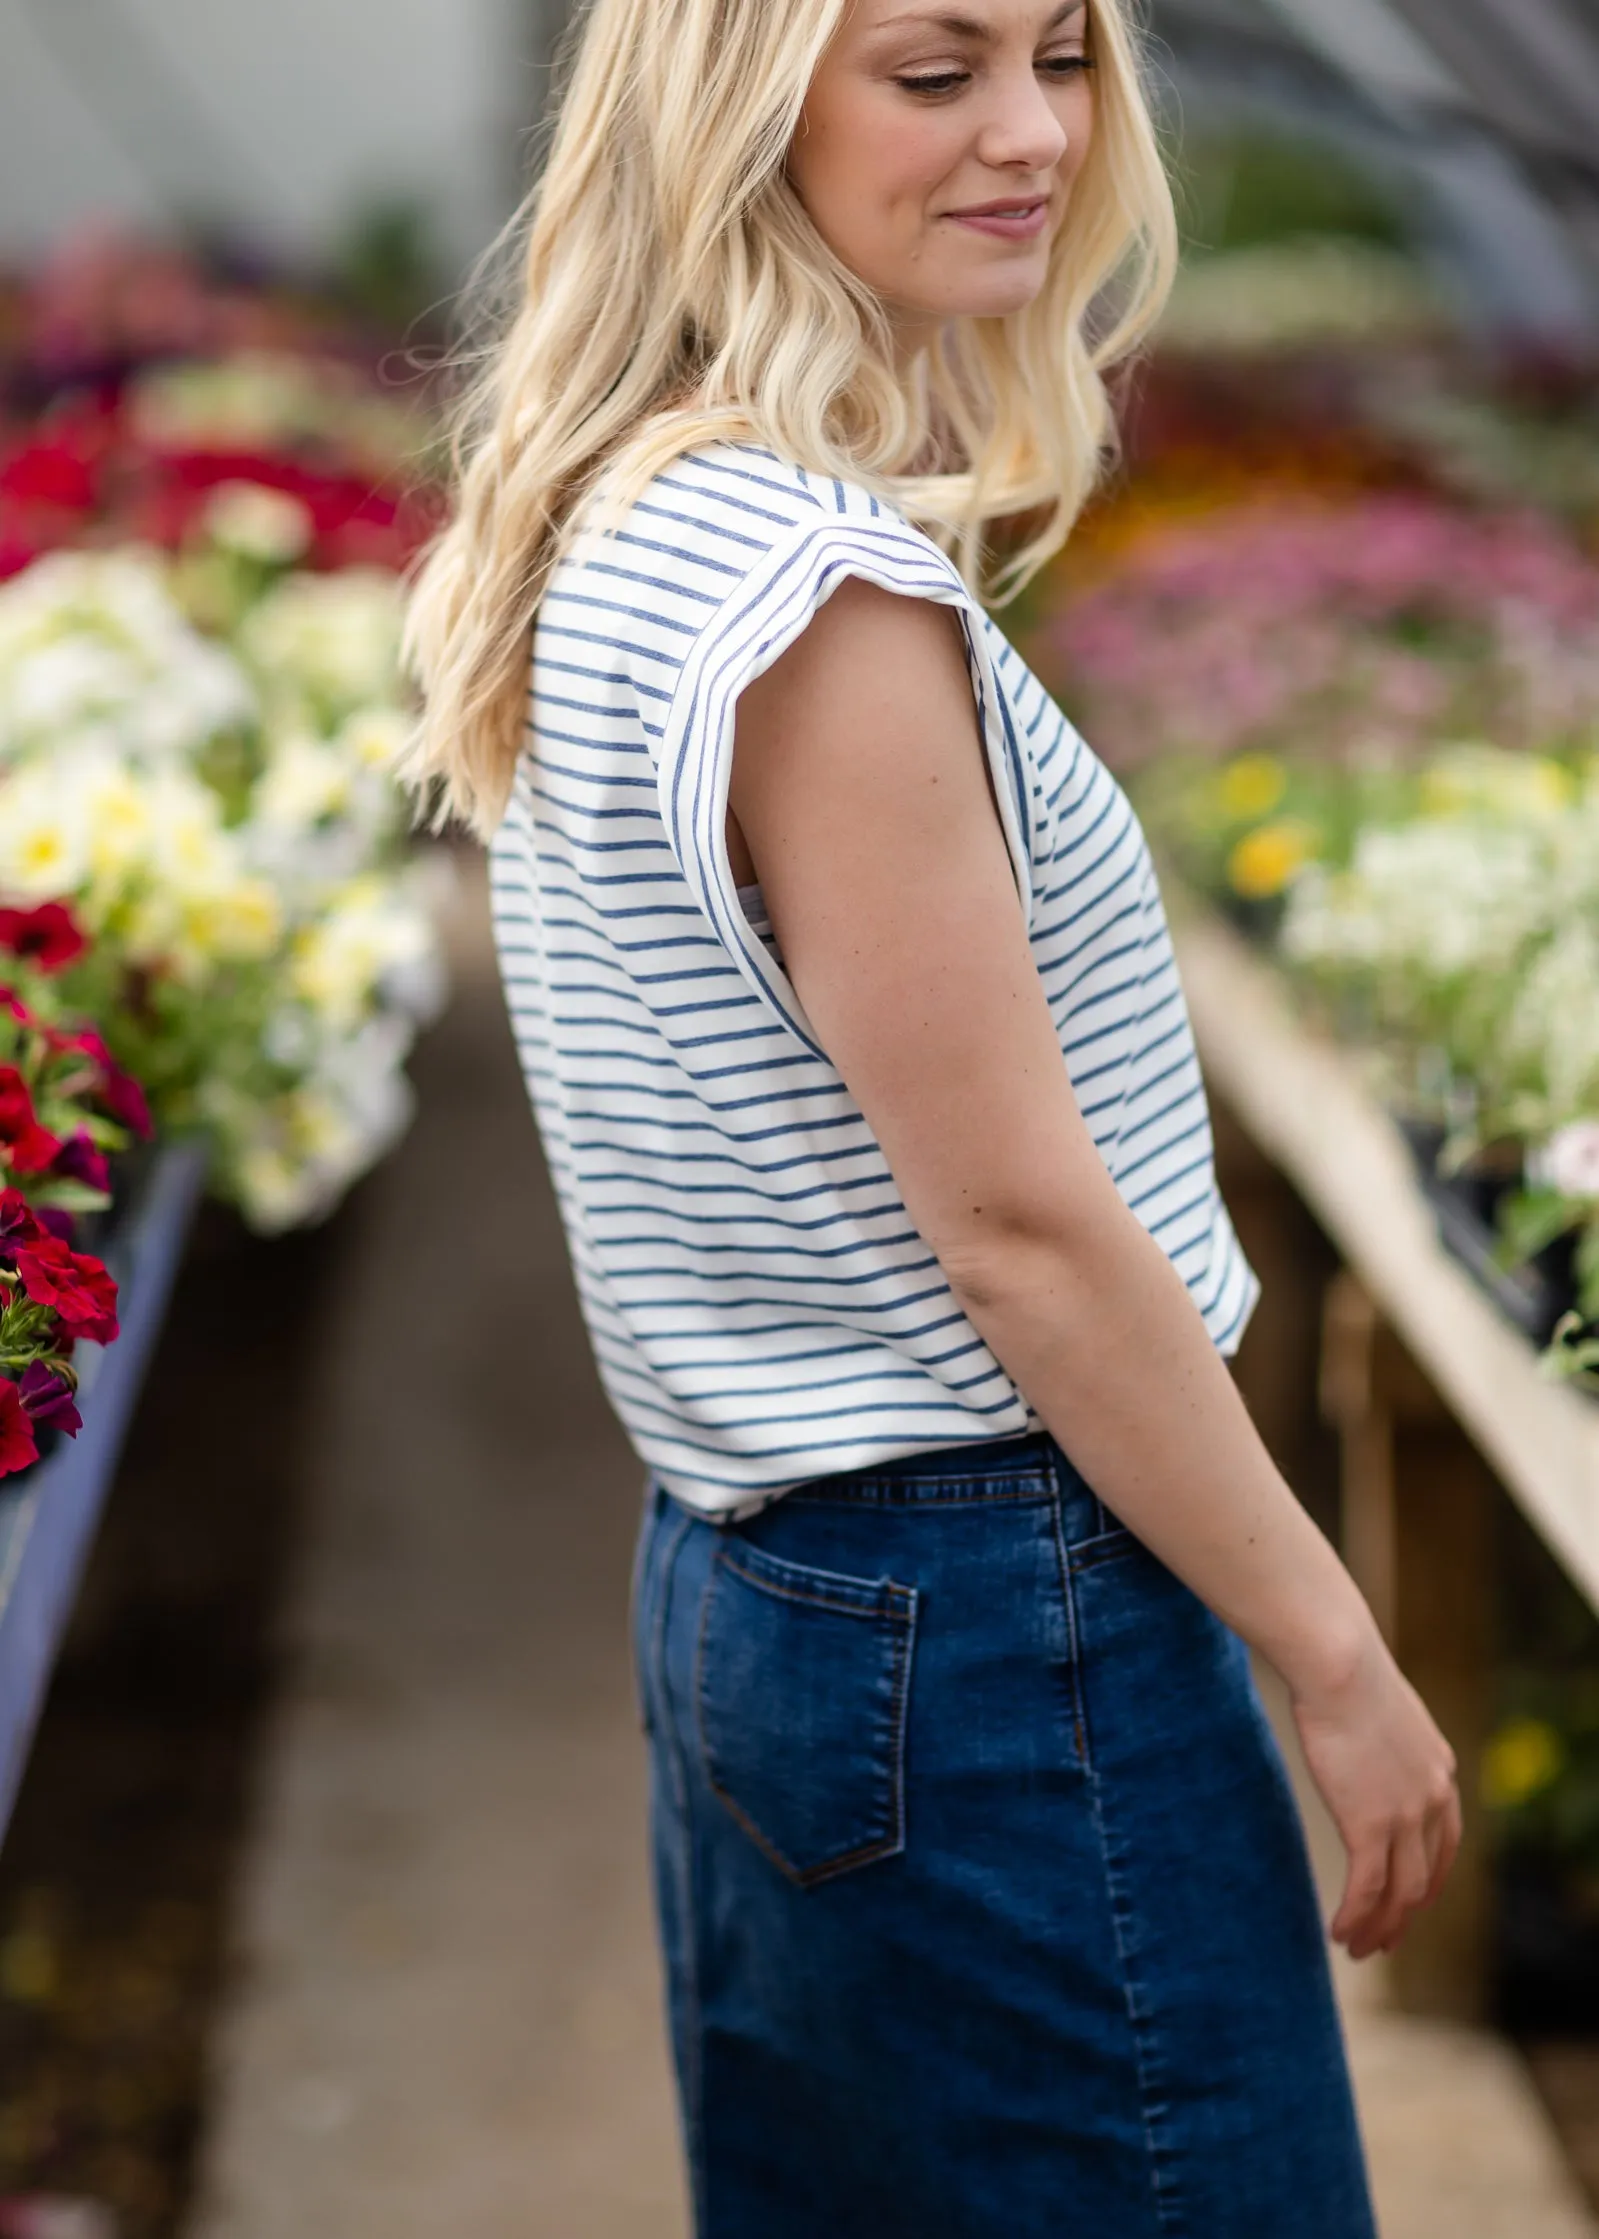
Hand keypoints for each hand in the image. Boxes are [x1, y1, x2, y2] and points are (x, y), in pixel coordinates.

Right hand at [1289, 1627, 1462, 1959]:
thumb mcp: (1381, 1709)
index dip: (1427, 1880)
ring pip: (1399, 1893)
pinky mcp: (1370, 1824)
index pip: (1444, 1844)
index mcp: (1440, 1771)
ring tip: (1357, 1948)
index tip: (1410, 1903)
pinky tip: (1338, 1932)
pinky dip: (1355, 1917)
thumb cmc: (1344, 1669)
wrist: (1339, 1664)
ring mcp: (1405, 1816)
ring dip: (1378, 1928)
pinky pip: (1366, 1888)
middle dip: (1404, 1916)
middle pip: (1424, 1877)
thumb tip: (1357, 1736)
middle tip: (1384, 1941)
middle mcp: (1433, 1799)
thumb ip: (1382, 1739)